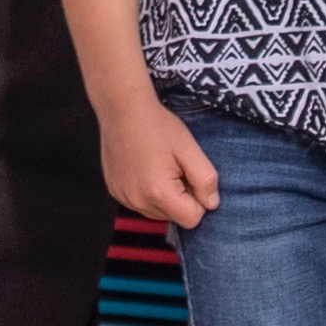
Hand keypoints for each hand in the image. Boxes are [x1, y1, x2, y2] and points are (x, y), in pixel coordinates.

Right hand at [102, 90, 218, 228]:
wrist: (122, 106)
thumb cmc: (155, 124)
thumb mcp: (190, 149)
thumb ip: (207, 181)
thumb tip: (211, 203)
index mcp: (158, 193)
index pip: (192, 219)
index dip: (197, 198)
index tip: (187, 174)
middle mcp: (137, 201)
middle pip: (173, 216)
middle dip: (179, 196)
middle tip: (172, 166)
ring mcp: (123, 196)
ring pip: (157, 211)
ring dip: (163, 195)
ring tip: (157, 165)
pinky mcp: (115, 190)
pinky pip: (140, 202)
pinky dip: (146, 190)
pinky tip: (143, 167)